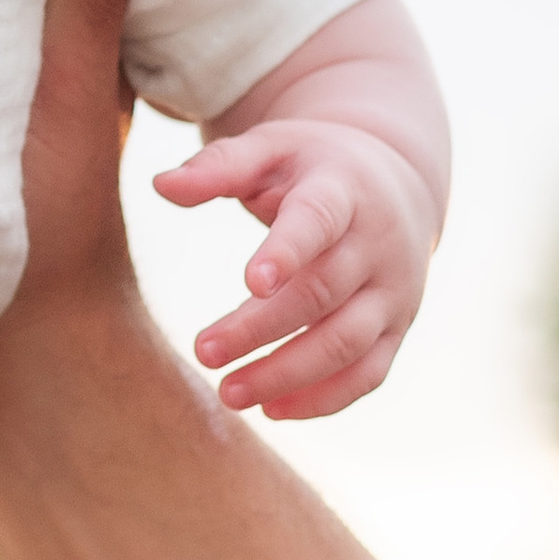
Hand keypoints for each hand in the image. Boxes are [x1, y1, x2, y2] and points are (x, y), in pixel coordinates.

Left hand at [155, 113, 433, 418]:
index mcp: (344, 191)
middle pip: (322, 293)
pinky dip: (324, 399)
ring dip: (288, 374)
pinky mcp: (395, 329)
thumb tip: (161, 185)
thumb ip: (218, 166)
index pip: (318, 221)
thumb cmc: (312, 168)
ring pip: (347, 343)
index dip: (288, 251)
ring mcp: (392, 292)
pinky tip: (272, 409)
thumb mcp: (270, 149)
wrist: (397, 185)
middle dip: (262, 328)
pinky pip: (368, 375)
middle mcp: (377, 245)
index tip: (249, 282)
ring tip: (228, 394)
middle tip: (202, 352)